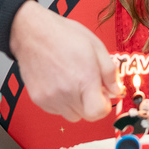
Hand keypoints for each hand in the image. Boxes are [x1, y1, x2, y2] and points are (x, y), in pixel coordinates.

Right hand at [9, 0, 117, 121]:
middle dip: (91, 103)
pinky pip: (56, 110)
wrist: (32, 33)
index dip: (104, 106)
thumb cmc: (64, 36)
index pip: (98, 113)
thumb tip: (116, 91)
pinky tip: (59, 82)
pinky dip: (61, 102)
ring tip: (72, 81)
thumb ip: (110, 73)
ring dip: (76, 104)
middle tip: (87, 84)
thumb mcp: (96, 46)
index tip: (102, 96)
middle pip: (86, 115)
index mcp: (85, 80)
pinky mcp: (38, 99)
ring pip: (71, 115)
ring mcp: (50, 98)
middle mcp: (67, 93)